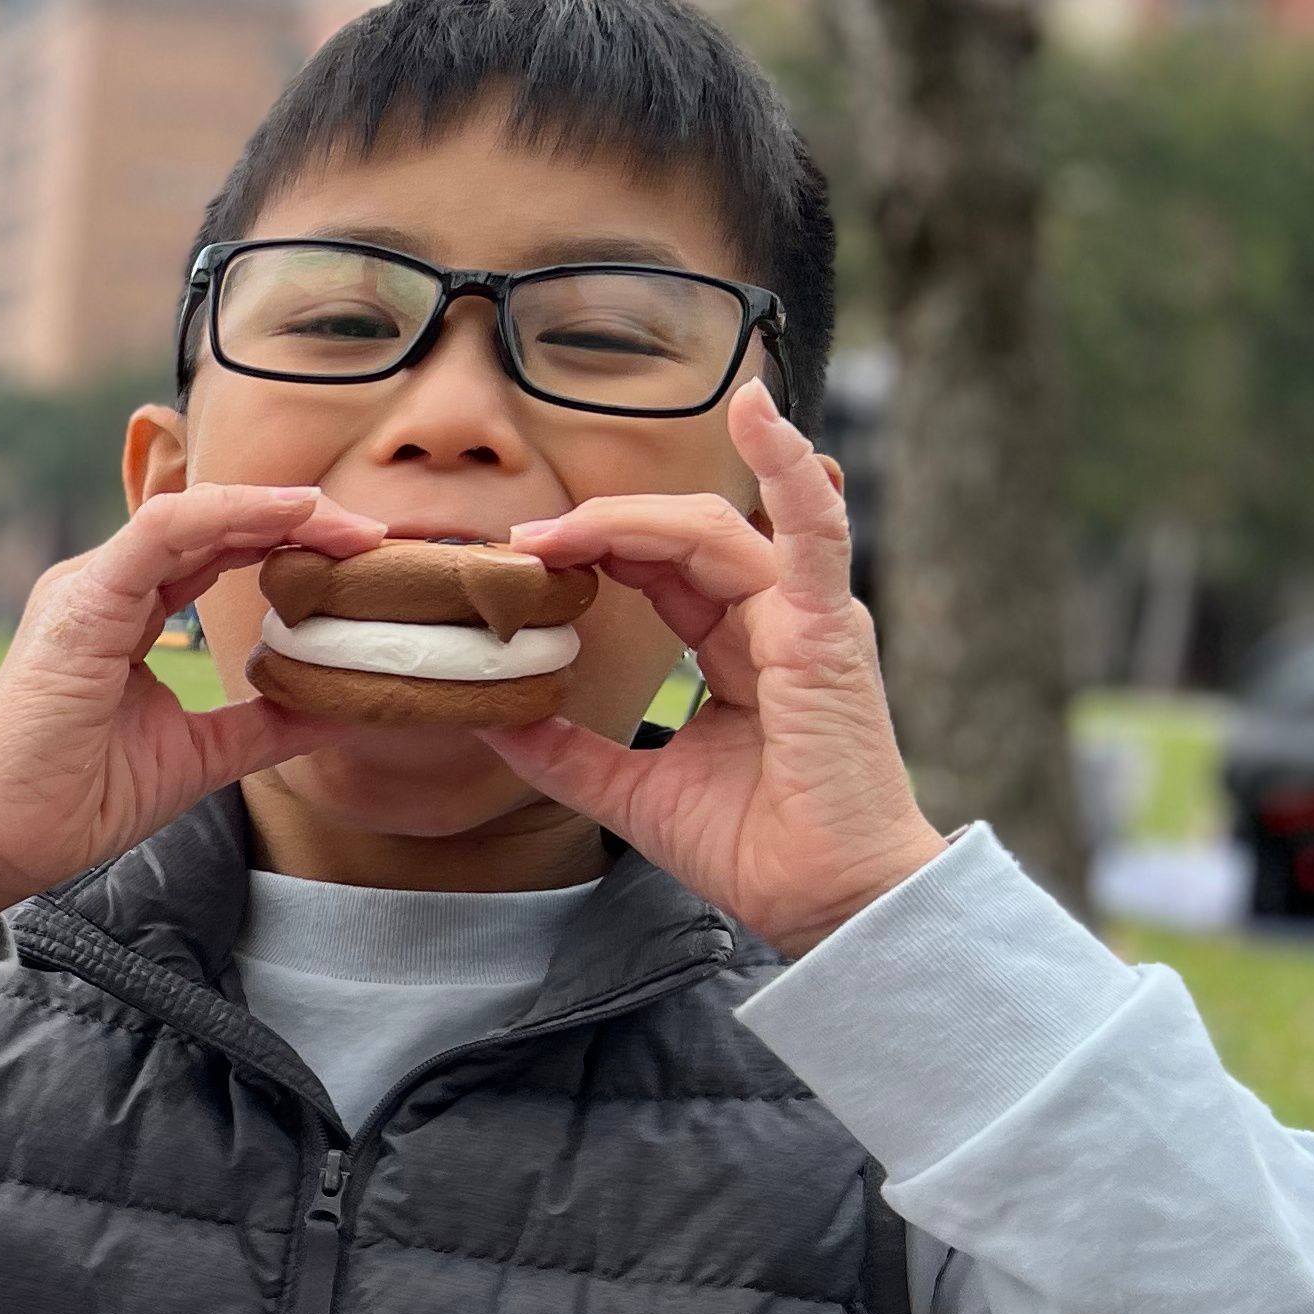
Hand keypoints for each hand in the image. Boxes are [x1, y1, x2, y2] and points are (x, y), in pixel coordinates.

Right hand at [0, 484, 386, 928]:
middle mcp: (107, 587)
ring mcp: (90, 586)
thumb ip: (263, 725)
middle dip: (298, 522)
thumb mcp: (200, 755)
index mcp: (125, 613)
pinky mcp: (82, 598)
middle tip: (374, 538)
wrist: (5, 837)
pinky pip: (162, 530)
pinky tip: (290, 514)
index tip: (361, 565)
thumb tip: (341, 710)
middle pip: (214, 526)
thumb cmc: (79, 799)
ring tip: (346, 524)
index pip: (217, 553)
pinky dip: (230, 513)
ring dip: (277, 510)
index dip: (289, 546)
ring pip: (194, 515)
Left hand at [483, 378, 943, 956]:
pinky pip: (813, 529)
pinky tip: (757, 413)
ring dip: (630, 518)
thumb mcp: (629, 791)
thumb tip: (486, 716)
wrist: (823, 900)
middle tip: (517, 546)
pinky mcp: (827, 628)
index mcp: (732, 645)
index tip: (513, 563)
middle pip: (675, 535)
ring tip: (557, 531)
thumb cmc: (752, 848)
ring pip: (713, 527)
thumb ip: (562, 751)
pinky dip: (788, 464)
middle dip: (594, 530)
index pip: (653, 565)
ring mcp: (804, 614)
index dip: (586, 551)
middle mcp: (771, 616)